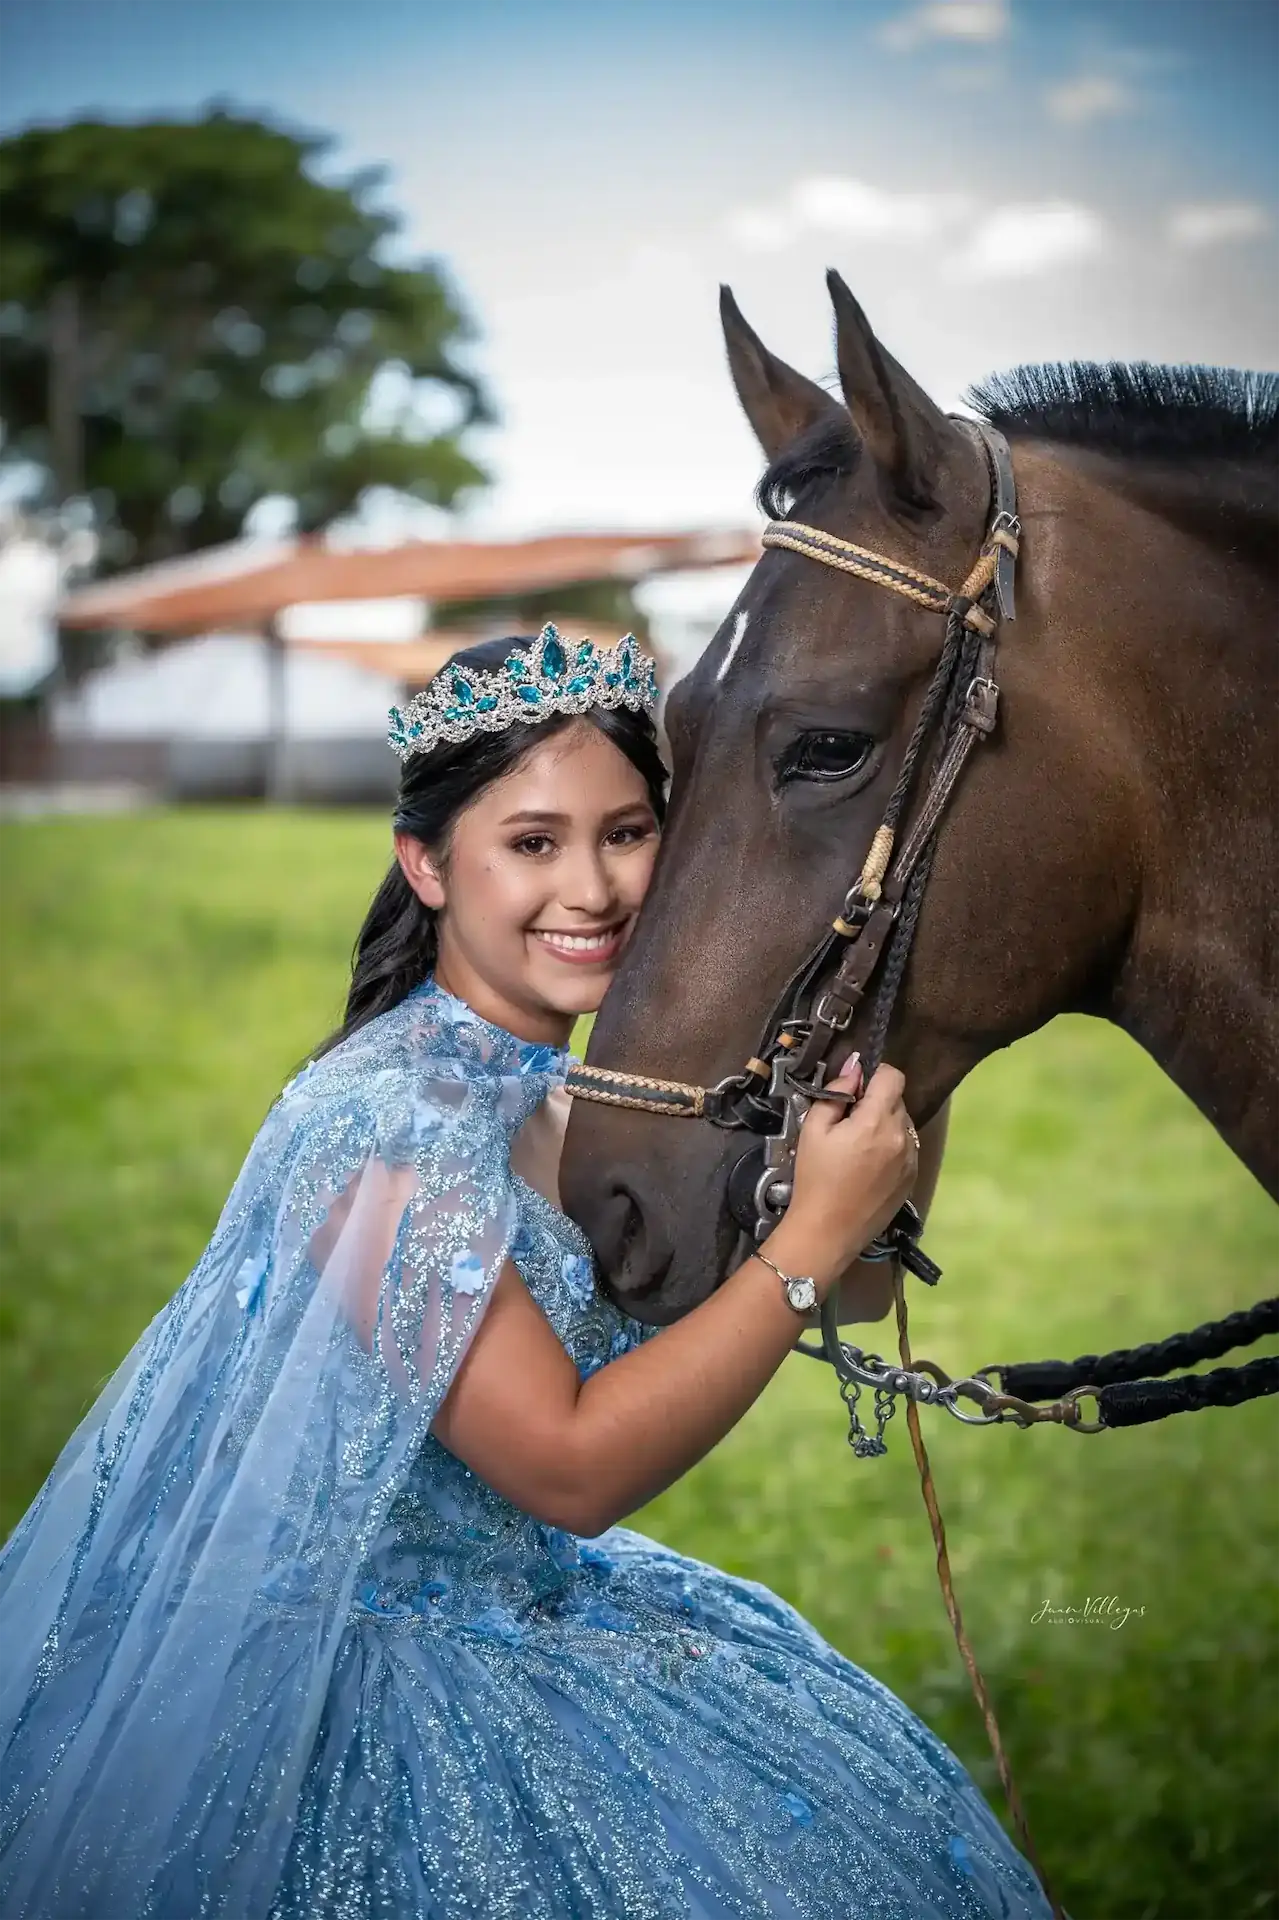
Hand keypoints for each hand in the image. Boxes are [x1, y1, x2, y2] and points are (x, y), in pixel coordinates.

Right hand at [771, 1060, 917, 1293]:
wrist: (828, 1231)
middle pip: (897, 1099)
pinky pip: (906, 1147)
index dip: (874, 1075)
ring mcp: (911, 1159)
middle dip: (876, 1101)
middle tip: (849, 1121)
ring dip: (885, 1124)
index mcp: (877, 1121)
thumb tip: (853, 1069)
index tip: (855, 1089)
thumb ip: (835, 1093)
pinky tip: (869, 1165)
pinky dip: (891, 1146)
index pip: (893, 1076)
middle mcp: (902, 1136)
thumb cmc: (815, 1178)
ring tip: (859, 1146)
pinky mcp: (912, 1178)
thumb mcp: (813, 1130)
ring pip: (904, 1124)